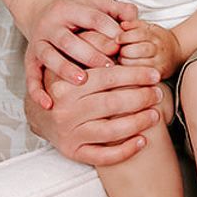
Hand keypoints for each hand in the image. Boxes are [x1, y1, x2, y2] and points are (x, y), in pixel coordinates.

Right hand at [11, 0, 135, 107]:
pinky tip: (48, 104)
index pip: (91, 18)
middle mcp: (50, 26)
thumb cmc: (79, 13)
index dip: (108, 29)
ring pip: (49, 56)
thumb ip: (118, 9)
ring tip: (83, 81)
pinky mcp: (30, 59)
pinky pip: (30, 76)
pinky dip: (37, 91)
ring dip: (65, 69)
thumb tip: (134, 16)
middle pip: (68, 40)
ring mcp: (38, 43)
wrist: (41, 11)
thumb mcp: (96, 5)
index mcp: (69, 9)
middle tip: (109, 66)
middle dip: (89, 53)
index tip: (123, 44)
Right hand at [25, 47, 165, 166]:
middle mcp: (65, 111)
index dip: (134, 75)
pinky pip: (102, 156)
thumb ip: (94, 48)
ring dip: (137, 123)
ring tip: (155, 115)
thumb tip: (120, 40)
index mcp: (66, 85)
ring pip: (109, 131)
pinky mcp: (73, 152)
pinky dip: (125, 150)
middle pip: (111, 103)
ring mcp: (69, 134)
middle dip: (141, 98)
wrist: (39, 115)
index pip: (107, 77)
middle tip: (158, 93)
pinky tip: (142, 141)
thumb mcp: (73, 63)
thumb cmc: (64, 85)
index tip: (154, 74)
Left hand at [118, 21, 179, 81]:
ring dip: (125, 63)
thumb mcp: (149, 27)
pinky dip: (132, 72)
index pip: (138, 34)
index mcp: (155, 36)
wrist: (176, 52)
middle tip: (120, 51)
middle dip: (124, 51)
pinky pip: (141, 75)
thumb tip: (123, 25)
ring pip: (137, 65)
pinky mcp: (158, 75)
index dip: (125, 36)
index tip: (118, 39)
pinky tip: (129, 68)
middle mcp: (158, 49)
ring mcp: (159, 63)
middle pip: (137, 50)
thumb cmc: (159, 39)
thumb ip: (135, 25)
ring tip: (124, 59)